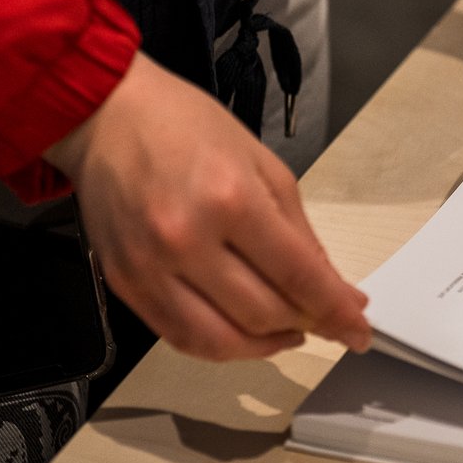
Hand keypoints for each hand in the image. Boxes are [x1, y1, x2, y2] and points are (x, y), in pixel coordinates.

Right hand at [46, 53, 370, 360]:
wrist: (103, 116)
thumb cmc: (188, 127)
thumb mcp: (264, 165)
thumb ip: (300, 233)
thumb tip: (334, 288)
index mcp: (232, 200)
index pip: (297, 276)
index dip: (335, 311)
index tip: (359, 331)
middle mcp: (187, 240)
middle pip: (263, 313)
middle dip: (308, 325)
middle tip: (328, 322)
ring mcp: (149, 267)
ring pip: (220, 340)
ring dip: (265, 347)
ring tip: (290, 332)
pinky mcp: (123, 284)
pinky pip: (179, 337)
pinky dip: (220, 346)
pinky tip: (245, 334)